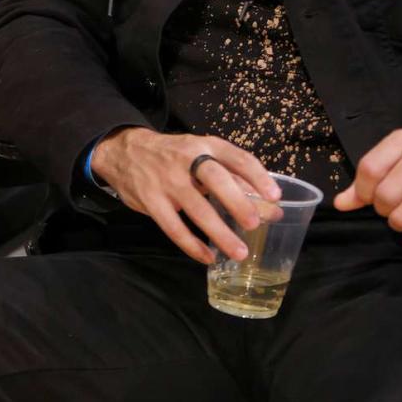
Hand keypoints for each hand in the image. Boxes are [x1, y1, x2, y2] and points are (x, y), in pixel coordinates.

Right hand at [91, 128, 281, 263]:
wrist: (126, 151)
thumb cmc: (174, 156)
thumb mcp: (200, 154)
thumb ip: (232, 177)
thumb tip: (271, 206)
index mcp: (205, 145)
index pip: (236, 157)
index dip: (257, 176)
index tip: (275, 196)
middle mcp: (187, 159)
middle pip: (215, 178)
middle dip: (237, 201)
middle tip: (254, 223)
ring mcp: (167, 180)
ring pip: (196, 208)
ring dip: (219, 232)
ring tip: (239, 252)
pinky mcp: (151, 200)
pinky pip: (173, 226)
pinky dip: (191, 244)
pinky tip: (207, 256)